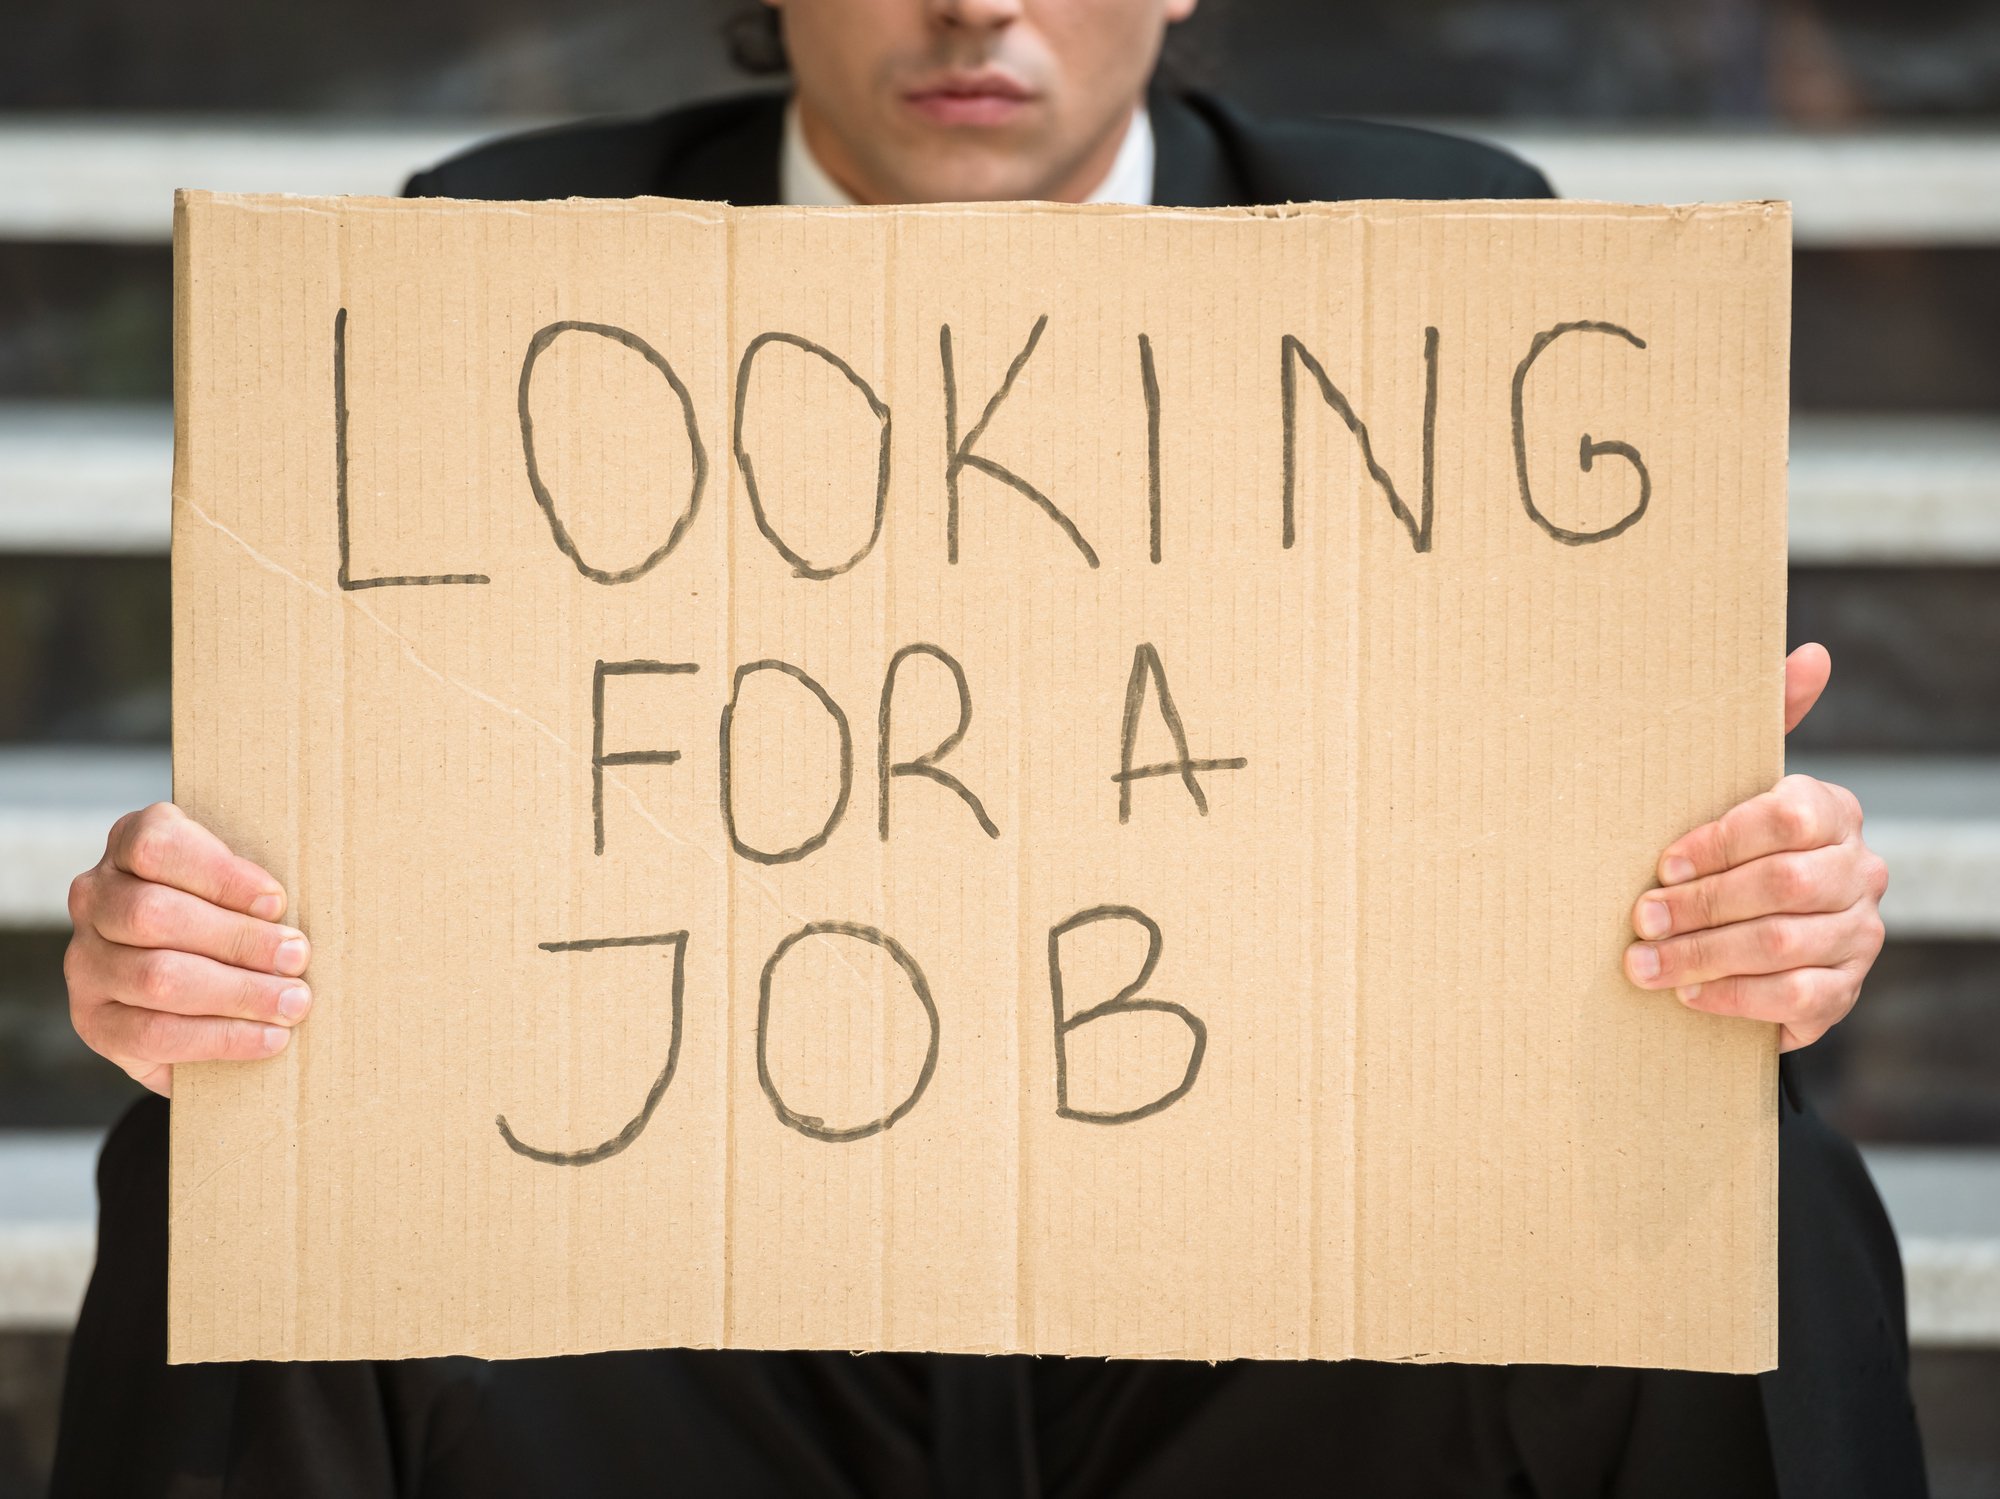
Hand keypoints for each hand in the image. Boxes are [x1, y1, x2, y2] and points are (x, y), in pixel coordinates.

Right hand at [65, 803, 310, 1095]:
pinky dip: (220, 1038)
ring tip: (293, 1002)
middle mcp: (95, 898)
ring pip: (156, 976)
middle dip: (239, 939)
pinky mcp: (95, 1020)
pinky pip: (153, 1033)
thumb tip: (306, 915)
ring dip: (237, 992)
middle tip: (298, 957)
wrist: (194, 991)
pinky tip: (268, 1038)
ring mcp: (86, 961)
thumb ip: (254, 889)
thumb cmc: (233, 918)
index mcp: (129, 846)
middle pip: (154, 914)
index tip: (276, 901)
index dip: (219, 874)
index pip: (155, 846)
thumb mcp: (239, 886)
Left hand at [1623, 644, 1887, 1050]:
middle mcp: (1860, 870)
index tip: (1661, 863)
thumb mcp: (1729, 784)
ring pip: (1782, 946)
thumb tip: (1813, 654)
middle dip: (1700, 905)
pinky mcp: (1844, 990)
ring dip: (1703, 956)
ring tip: (1642, 964)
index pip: (1788, 818)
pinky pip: (1795, 999)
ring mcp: (1859, 933)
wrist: (1742, 931)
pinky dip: (1734, 999)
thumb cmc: (1725, 844)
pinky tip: (1687, 997)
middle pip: (1782, 886)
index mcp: (1832, 810)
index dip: (1721, 842)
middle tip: (1638, 920)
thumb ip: (1767, 717)